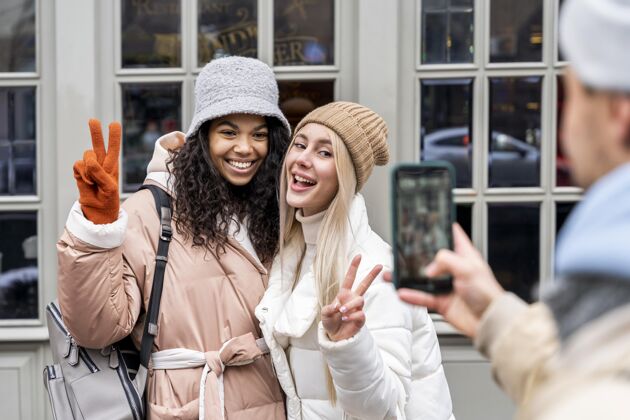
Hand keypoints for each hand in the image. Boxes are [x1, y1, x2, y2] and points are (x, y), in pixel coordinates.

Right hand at [73, 119, 120, 223]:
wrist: (98, 210)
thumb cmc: (108, 198)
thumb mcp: (109, 187)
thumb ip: (100, 173)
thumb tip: (89, 161)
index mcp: (112, 165)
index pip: (114, 148)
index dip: (114, 136)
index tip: (114, 123)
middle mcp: (101, 163)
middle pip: (98, 144)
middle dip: (95, 132)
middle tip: (93, 120)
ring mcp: (89, 167)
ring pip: (86, 155)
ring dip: (89, 168)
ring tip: (94, 181)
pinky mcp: (79, 172)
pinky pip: (77, 165)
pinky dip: (81, 173)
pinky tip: (86, 182)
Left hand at [321, 255, 382, 341]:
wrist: (335, 336)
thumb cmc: (330, 322)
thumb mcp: (325, 313)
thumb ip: (329, 308)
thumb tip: (338, 306)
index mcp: (344, 294)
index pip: (350, 278)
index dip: (354, 267)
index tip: (359, 256)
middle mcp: (353, 299)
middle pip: (365, 284)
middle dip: (372, 275)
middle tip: (380, 265)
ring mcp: (358, 308)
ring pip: (359, 300)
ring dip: (349, 305)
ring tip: (341, 312)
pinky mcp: (361, 318)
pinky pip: (360, 313)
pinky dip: (351, 316)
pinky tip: (345, 319)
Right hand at [385, 223, 503, 337]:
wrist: (489, 321)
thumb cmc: (488, 294)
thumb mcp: (468, 269)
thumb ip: (446, 260)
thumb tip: (429, 267)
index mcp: (464, 256)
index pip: (452, 236)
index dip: (441, 228)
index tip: (428, 221)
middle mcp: (454, 270)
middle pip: (431, 258)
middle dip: (416, 255)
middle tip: (401, 250)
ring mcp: (446, 286)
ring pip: (422, 279)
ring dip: (407, 277)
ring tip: (394, 274)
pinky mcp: (441, 302)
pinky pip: (422, 297)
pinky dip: (412, 295)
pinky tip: (402, 292)